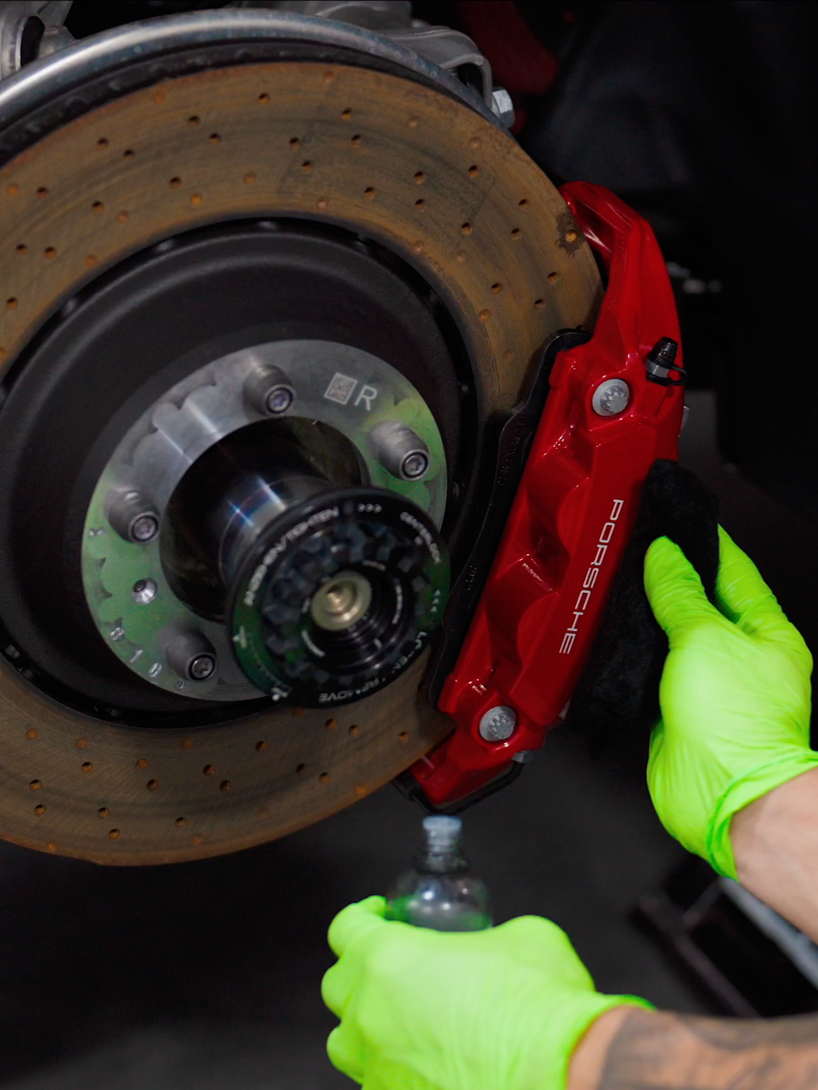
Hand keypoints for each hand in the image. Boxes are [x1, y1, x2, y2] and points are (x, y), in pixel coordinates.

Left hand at [322, 896, 647, 1089]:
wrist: (562, 1074)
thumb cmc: (539, 1003)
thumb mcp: (521, 936)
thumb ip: (487, 936)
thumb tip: (491, 947)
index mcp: (388, 959)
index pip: (345, 928)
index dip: (362, 916)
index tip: (380, 915)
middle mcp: (370, 1015)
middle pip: (337, 986)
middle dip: (361, 972)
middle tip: (397, 968)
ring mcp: (378, 1069)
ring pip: (348, 1044)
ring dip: (368, 1027)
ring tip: (406, 1022)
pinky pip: (379, 1082)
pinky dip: (397, 1070)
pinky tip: (432, 1064)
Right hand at [645, 527, 814, 877]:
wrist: (725, 796)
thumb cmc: (739, 727)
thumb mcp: (705, 639)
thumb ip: (680, 595)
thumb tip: (664, 557)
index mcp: (766, 632)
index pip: (733, 570)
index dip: (704, 541)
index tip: (678, 519)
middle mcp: (739, 656)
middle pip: (700, 602)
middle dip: (670, 576)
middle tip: (640, 547)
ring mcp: (706, 683)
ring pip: (671, 635)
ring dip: (647, 614)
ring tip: (621, 586)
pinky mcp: (675, 710)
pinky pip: (650, 670)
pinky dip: (631, 654)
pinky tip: (614, 639)